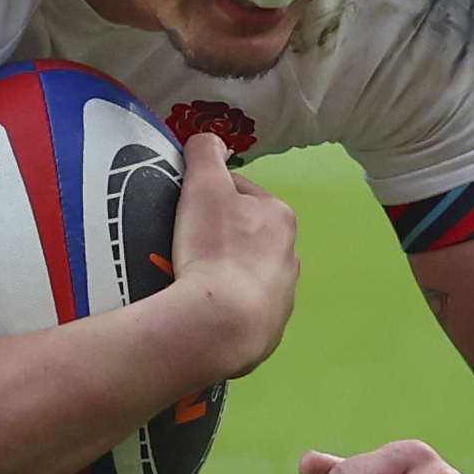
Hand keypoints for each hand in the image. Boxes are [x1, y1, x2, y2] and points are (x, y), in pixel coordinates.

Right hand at [157, 134, 298, 380]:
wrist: (219, 325)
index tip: (186, 210)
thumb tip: (209, 141)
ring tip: (188, 280)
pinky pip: (241, 310)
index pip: (240, 194)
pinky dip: (223, 307)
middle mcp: (289, 256)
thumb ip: (205, 153)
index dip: (209, 197)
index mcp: (279, 217)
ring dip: (221, 273)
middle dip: (216, 238)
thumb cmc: (214, 249)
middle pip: (244, 236)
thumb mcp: (204, 185)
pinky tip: (200, 308)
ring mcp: (281, 298)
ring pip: (245, 274)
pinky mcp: (267, 331)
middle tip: (183, 246)